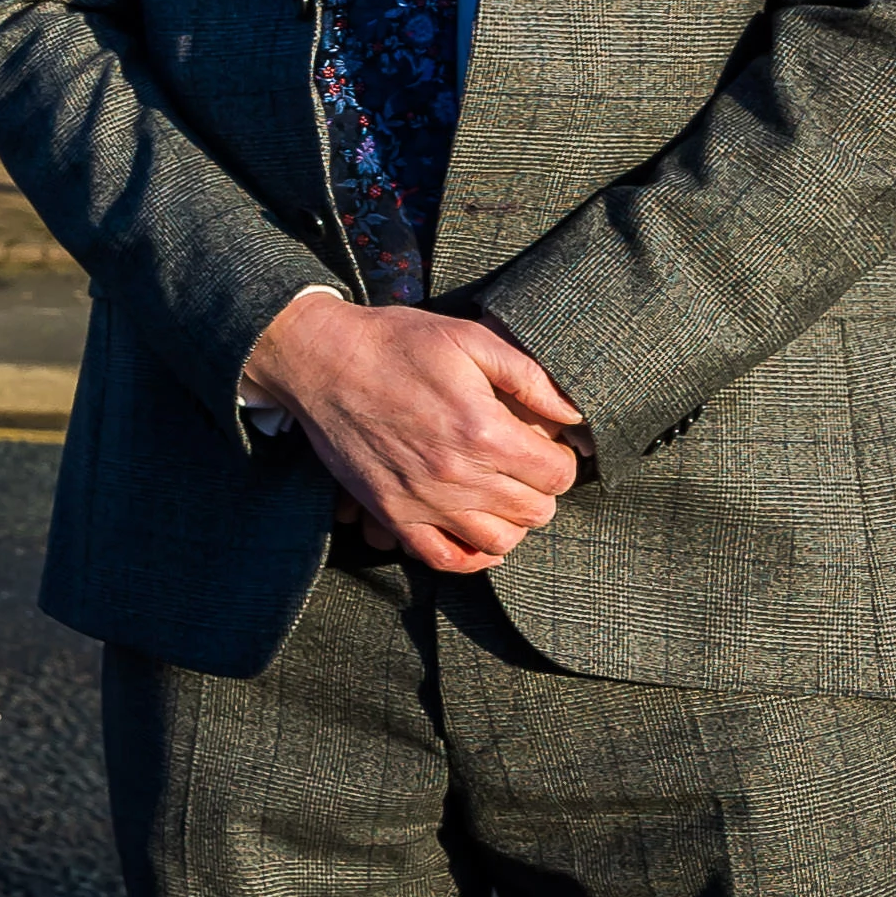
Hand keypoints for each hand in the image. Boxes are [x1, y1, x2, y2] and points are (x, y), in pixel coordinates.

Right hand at [245, 295, 587, 573]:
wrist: (320, 358)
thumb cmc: (395, 342)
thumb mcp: (468, 338)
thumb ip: (529, 375)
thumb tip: (575, 414)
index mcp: (482, 430)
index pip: (557, 474)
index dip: (561, 458)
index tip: (544, 444)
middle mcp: (456, 475)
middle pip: (536, 511)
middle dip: (540, 489)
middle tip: (523, 465)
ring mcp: (422, 500)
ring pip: (499, 542)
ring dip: (511, 521)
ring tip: (500, 493)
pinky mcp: (391, 513)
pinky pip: (445, 559)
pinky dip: (471, 556)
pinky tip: (475, 530)